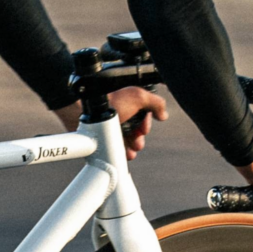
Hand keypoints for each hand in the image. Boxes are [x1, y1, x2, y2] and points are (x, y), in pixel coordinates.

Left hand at [53, 88, 168, 159]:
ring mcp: (112, 128)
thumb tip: (163, 115)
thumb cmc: (111, 102)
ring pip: (128, 142)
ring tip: (133, 150)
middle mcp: (123, 117)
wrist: (89, 113)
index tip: (144, 127)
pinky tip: (126, 155)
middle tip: (137, 141)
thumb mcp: (138, 96)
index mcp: (131, 106)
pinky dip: (123, 153)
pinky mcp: (104, 139)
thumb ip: (156, 102)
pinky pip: (116, 149)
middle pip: (137, 132)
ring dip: (134, 148)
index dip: (147, 124)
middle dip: (140, 138)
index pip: (145, 118)